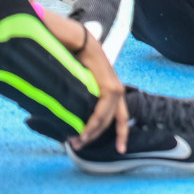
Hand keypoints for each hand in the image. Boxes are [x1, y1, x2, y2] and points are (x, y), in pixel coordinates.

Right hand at [66, 19, 128, 152]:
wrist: (82, 43)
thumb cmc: (80, 61)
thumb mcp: (84, 84)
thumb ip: (84, 98)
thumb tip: (72, 115)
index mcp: (113, 91)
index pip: (121, 118)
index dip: (122, 135)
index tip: (121, 150)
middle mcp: (118, 92)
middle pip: (109, 123)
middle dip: (93, 136)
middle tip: (77, 145)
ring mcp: (116, 90)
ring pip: (104, 120)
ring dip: (90, 133)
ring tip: (76, 141)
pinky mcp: (110, 88)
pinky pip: (101, 112)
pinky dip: (91, 124)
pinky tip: (82, 132)